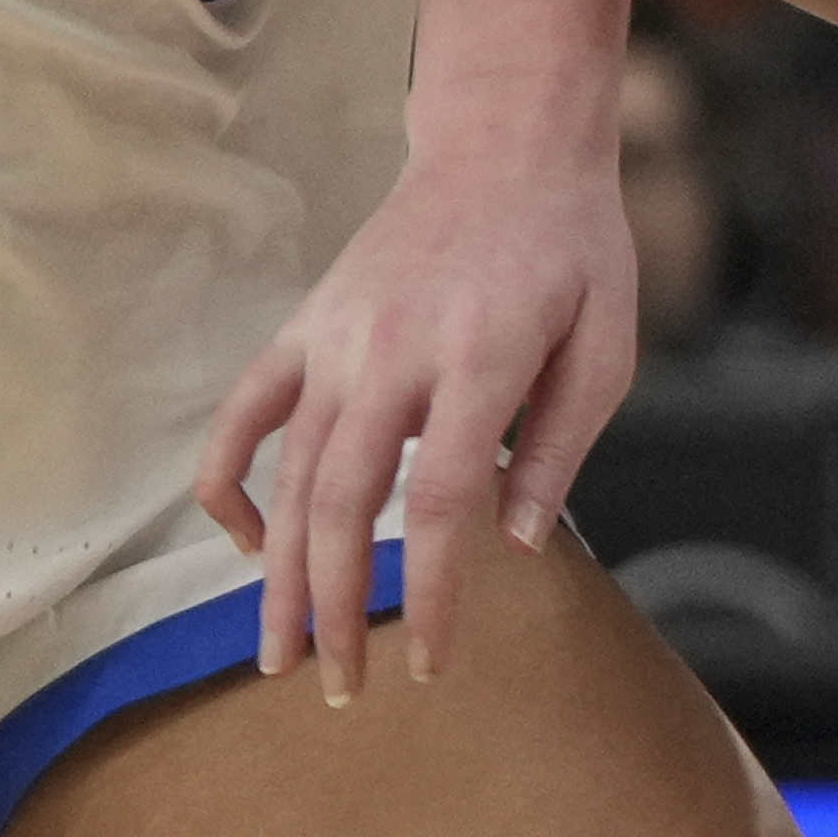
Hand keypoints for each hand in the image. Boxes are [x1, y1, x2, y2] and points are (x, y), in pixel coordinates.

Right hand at [194, 112, 638, 696]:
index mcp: (478, 358)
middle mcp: (392, 351)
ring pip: (289, 474)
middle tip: (339, 690)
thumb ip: (559, 448)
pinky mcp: (307, 327)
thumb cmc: (571, 252)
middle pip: (343, 503)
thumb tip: (514, 548)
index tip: (428, 663)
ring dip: (277, 573)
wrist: (506, 146)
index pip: (438, 501)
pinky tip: (244, 545)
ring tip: (276, 655)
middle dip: (334, 607)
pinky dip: (232, 481)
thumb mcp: (605, 346)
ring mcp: (336, 338)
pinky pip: (246, 413)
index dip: (428, 591)